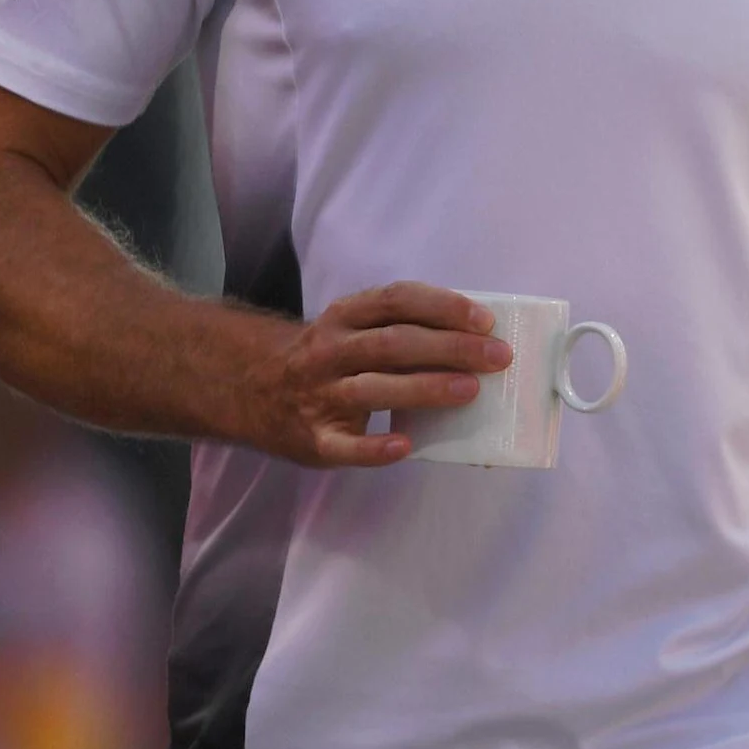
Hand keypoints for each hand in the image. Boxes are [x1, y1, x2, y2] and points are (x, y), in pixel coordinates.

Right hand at [251, 282, 509, 466]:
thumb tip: (476, 337)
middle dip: (450, 347)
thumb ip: (399, 327)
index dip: (442, 306)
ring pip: (374, 388)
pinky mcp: (313, 438)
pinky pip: (344, 445)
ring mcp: (318, 394)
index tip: (486, 320)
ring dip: (424, 387)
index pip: (396, 300)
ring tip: (470, 390)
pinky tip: (406, 446)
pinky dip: (374, 447)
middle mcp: (329, 350)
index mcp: (344, 316)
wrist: (249, 390)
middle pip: (394, 343)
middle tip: (498, 357)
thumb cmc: (329, 358)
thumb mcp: (351, 328)